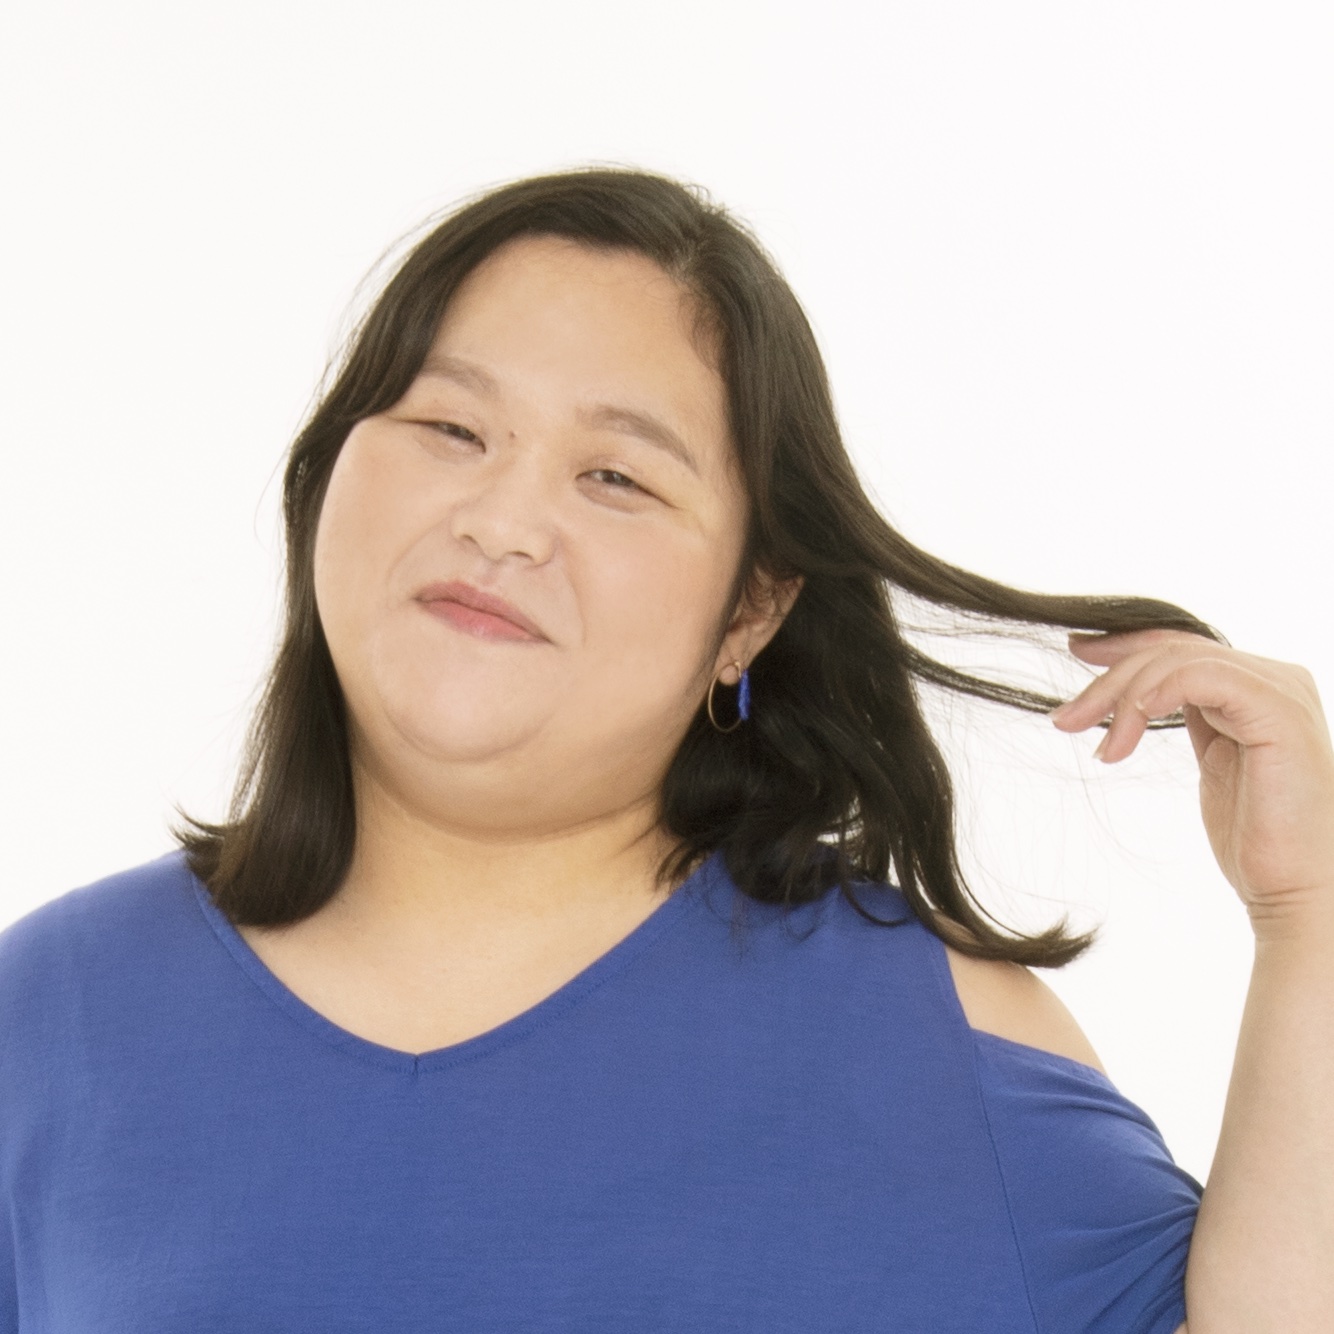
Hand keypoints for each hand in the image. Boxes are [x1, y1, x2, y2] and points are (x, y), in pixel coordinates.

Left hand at [1049, 629, 1333, 939]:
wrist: (1295, 887)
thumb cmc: (1257, 837)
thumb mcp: (1214, 760)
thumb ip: (1191, 717)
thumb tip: (1142, 694)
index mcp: (1260, 687)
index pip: (1183, 645)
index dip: (1126, 645)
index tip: (1077, 651)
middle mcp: (1276, 679)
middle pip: (1173, 649)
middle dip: (1108, 680)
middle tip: (1064, 719)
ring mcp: (1281, 692)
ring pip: (1179, 659)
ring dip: (1122, 697)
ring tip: (1098, 746)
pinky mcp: (1278, 712)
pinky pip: (1204, 677)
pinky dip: (1158, 691)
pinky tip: (1131, 722)